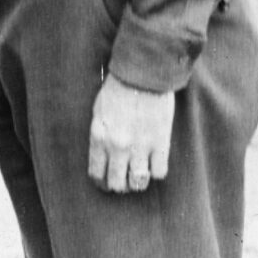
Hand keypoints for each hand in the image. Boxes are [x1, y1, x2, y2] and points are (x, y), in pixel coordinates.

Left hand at [88, 74, 174, 192]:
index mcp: (98, 136)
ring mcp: (140, 147)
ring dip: (138, 180)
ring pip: (138, 183)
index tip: (106, 180)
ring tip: (140, 172)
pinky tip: (154, 159)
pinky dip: (156, 170)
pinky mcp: (160, 143)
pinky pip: (159, 173)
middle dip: (120, 185)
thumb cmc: (118, 88)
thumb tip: (102, 155)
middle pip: (117, 184)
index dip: (102, 181)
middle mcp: (117, 146)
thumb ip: (100, 134)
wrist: (143, 73)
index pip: (96, 174)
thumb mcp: (98, 110)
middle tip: (124, 178)